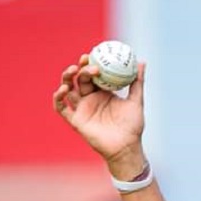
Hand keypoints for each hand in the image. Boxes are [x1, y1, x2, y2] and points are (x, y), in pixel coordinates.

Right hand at [53, 54, 146, 177]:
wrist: (127, 147)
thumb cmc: (133, 126)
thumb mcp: (136, 101)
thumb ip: (137, 82)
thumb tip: (142, 62)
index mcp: (102, 93)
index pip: (92, 74)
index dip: (90, 63)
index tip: (93, 54)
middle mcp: (89, 99)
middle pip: (79, 79)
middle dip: (80, 67)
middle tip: (86, 61)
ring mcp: (81, 109)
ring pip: (67, 89)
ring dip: (67, 78)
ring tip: (73, 69)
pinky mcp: (75, 120)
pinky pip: (61, 108)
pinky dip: (58, 98)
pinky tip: (63, 89)